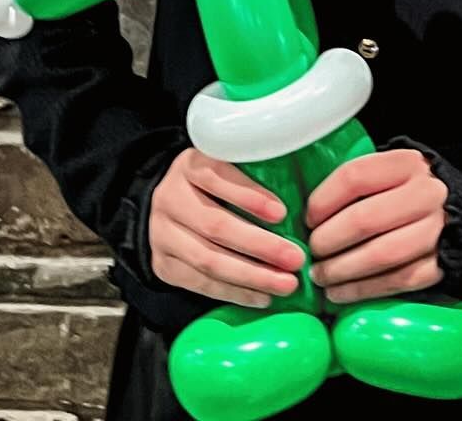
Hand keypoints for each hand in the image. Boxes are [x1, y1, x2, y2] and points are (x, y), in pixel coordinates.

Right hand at [148, 148, 307, 308]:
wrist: (169, 206)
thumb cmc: (212, 185)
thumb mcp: (225, 165)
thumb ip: (252, 175)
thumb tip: (299, 200)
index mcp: (190, 166)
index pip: (218, 177)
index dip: (250, 196)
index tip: (282, 213)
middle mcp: (170, 198)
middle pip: (216, 225)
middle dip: (260, 245)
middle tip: (295, 258)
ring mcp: (162, 234)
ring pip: (208, 260)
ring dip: (252, 276)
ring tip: (285, 284)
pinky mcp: (163, 264)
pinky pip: (201, 283)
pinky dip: (234, 293)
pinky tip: (262, 296)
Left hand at [305, 149, 446, 303]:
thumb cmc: (412, 193)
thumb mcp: (392, 172)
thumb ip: (360, 183)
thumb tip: (311, 213)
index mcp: (407, 163)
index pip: (354, 177)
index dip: (323, 201)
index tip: (308, 219)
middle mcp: (426, 194)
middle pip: (364, 219)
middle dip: (328, 241)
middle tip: (311, 252)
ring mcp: (436, 231)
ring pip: (379, 255)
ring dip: (341, 270)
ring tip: (321, 276)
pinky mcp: (440, 264)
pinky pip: (395, 281)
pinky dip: (362, 290)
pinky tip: (341, 292)